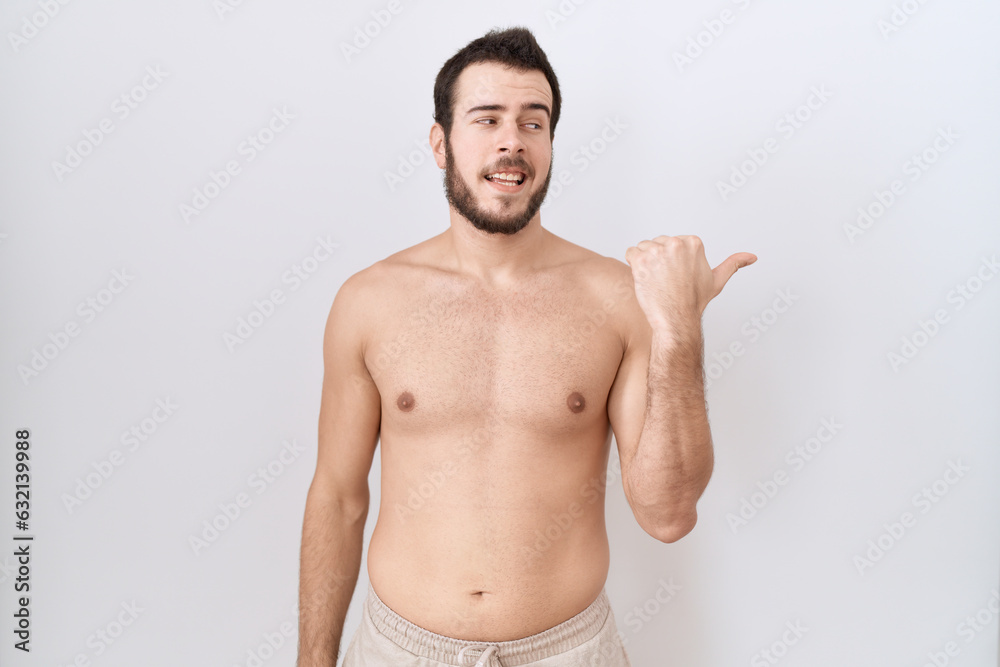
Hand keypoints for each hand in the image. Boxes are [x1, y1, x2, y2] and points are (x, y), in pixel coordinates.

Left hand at [624, 235, 755, 330]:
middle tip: (667, 281)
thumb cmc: (694, 301)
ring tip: (656, 280)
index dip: (671, 260)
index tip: (677, 275)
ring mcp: (658, 251)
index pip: (671, 242)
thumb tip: (752, 257)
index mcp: (693, 242)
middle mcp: (676, 243)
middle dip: (658, 260)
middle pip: (656, 243)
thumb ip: (733, 264)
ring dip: (645, 263)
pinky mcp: (641, 260)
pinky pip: (630, 252)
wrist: (676, 318)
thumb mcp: (717, 280)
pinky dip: (633, 266)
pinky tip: (645, 279)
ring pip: (643, 247)